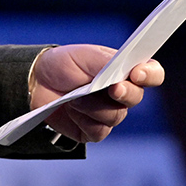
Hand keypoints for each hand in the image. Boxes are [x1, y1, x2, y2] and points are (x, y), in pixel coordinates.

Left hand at [30, 44, 164, 142]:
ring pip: (116, 116)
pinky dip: (84, 119)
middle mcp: (119, 92)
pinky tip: (72, 109)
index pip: (151, 73)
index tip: (138, 73)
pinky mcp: (94, 130)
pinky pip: (99, 130)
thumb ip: (107, 62)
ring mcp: (108, 112)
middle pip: (137, 97)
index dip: (150, 74)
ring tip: (75, 96)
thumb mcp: (84, 55)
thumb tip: (127, 71)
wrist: (35, 82)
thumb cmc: (62, 64)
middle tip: (112, 88)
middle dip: (125, 93)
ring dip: (94, 106)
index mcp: (122, 69)